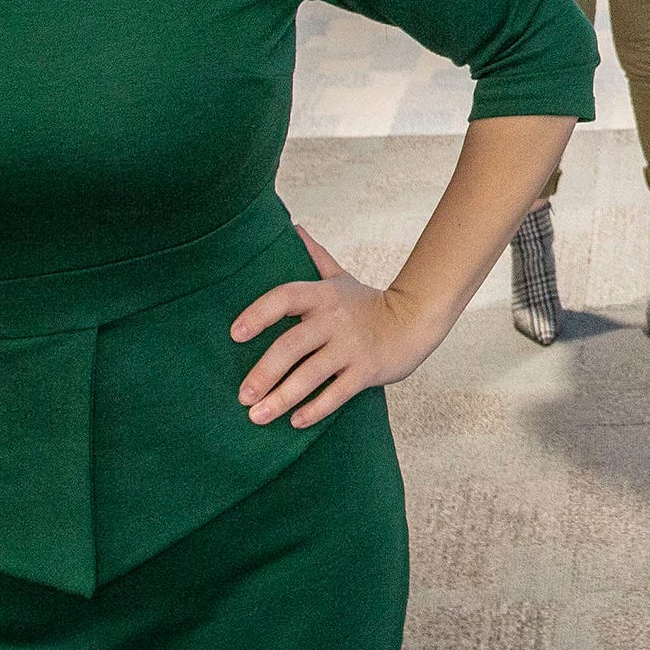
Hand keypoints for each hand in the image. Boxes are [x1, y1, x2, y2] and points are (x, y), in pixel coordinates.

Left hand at [231, 230, 442, 427]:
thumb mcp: (340, 277)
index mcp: (323, 295)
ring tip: (257, 416)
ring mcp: (351, 348)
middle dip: (264, 373)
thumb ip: (314, 256)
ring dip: (282, 399)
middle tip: (243, 396)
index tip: (235, 335)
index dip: (258, 314)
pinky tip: (295, 422)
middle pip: (291, 345)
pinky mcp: (366, 371)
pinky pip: (337, 394)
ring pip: (310, 375)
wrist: (415, 321)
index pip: (284, 298)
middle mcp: (334, 320)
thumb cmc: (368, 303)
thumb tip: (293, 227)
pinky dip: (315, 409)